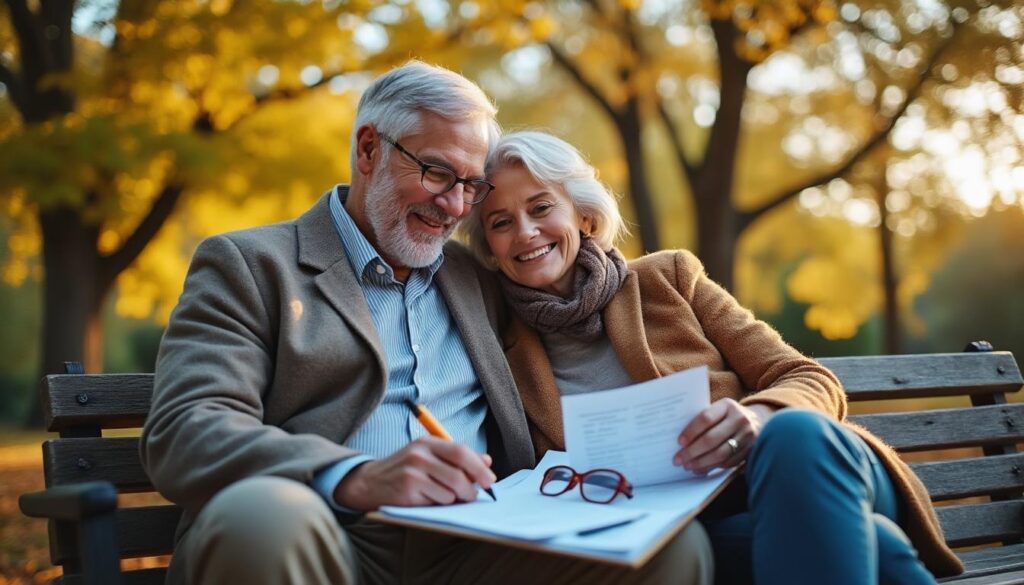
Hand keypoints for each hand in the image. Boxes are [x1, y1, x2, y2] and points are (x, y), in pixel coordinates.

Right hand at [333, 437, 496, 510]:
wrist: (369, 482)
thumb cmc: (405, 470)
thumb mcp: (429, 457)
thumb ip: (457, 458)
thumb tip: (487, 461)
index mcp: (427, 442)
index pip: (461, 451)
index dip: (479, 467)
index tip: (489, 480)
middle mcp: (419, 454)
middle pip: (458, 472)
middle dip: (472, 487)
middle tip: (474, 495)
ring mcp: (412, 472)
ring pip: (450, 491)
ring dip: (455, 499)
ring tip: (445, 497)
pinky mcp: (407, 491)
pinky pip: (437, 502)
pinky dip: (440, 505)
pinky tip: (430, 500)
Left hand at [674, 400, 777, 474]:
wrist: (757, 421)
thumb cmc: (727, 416)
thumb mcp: (719, 410)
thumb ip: (703, 419)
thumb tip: (680, 441)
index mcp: (727, 405)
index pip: (706, 418)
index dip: (691, 431)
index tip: (679, 442)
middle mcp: (740, 419)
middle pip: (711, 439)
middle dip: (692, 452)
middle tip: (678, 460)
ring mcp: (747, 436)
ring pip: (720, 454)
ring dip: (701, 463)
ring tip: (687, 466)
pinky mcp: (750, 451)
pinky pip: (728, 462)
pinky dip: (712, 467)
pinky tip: (700, 469)